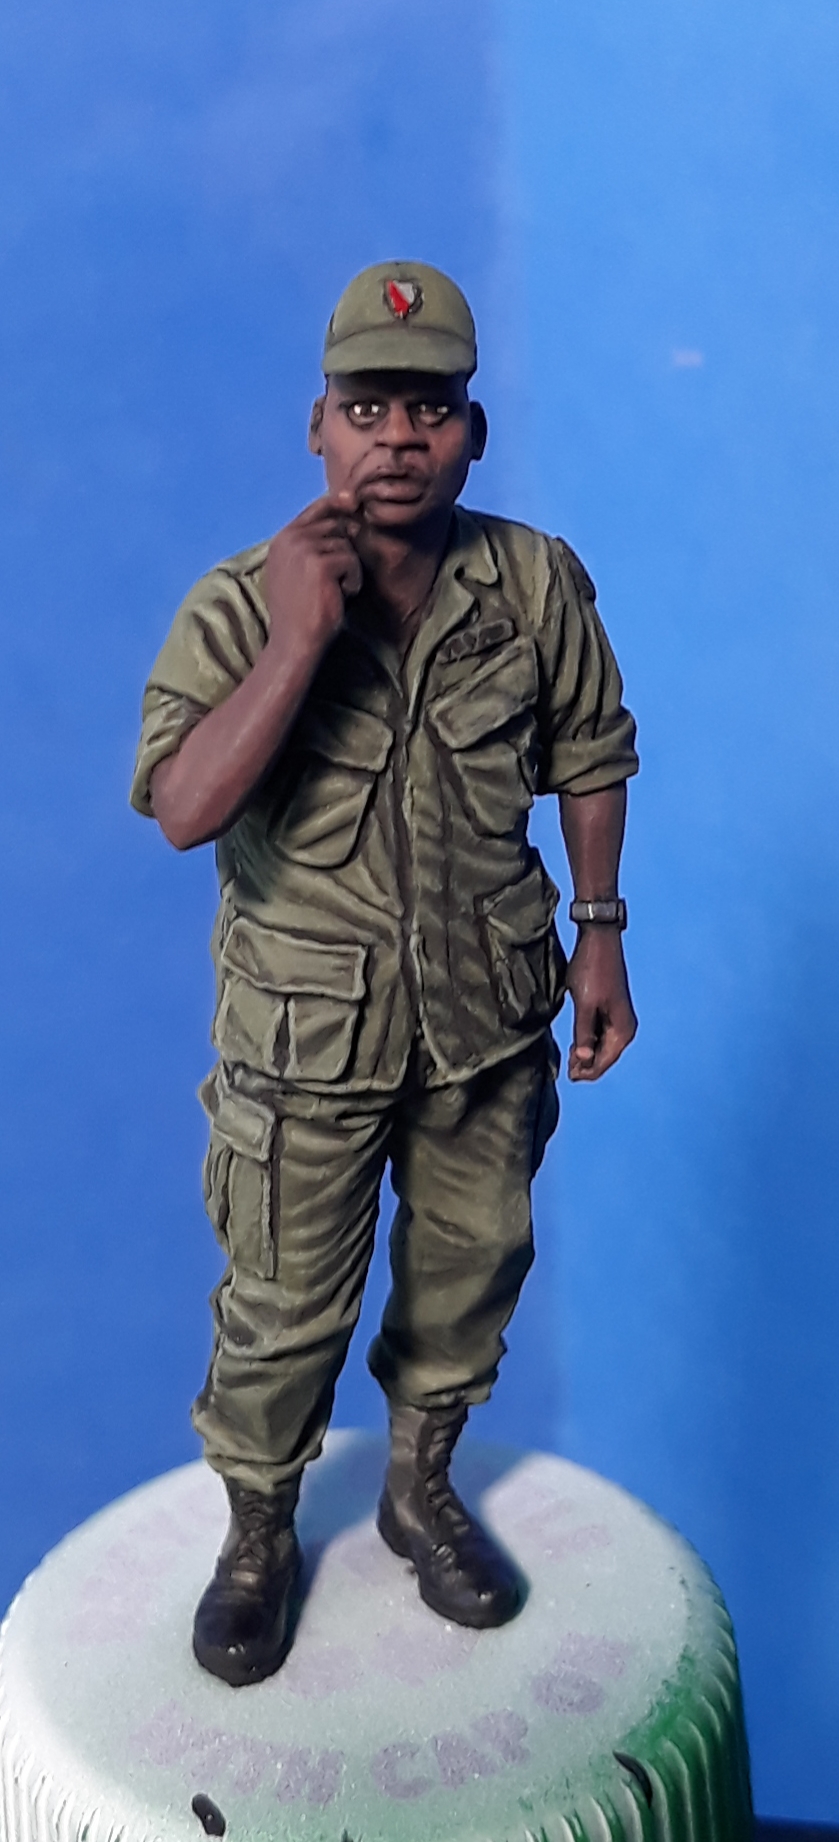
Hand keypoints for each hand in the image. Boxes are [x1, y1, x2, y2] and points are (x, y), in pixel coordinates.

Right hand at [263, 489, 362, 663]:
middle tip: (334, 581)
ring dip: (349, 569)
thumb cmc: (302, 610)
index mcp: (282, 538)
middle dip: (343, 550)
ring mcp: (302, 549)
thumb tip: (347, 516)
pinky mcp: (319, 564)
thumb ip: (313, 544)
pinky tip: (340, 596)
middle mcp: (289, 538)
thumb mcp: (299, 570)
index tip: (354, 504)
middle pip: (335, 524)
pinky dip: (352, 580)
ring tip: (335, 591)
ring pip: (345, 544)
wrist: (295, 640)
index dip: (338, 506)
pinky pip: (351, 561)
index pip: (316, 508)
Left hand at [565, 926, 636, 1081]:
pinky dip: (589, 1041)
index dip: (587, 1072)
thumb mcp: (584, 1005)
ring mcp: (619, 1019)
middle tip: (566, 1070)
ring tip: (569, 1060)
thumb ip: (584, 1033)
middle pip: (605, 1057)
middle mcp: (625, 1028)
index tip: (569, 1075)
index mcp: (623, 1030)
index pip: (604, 1062)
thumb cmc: (592, 970)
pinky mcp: (610, 1011)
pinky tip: (577, 1045)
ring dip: (587, 1055)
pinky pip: (601, 1035)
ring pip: (603, 1047)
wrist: (599, 940)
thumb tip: (584, 1060)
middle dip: (587, 1065)